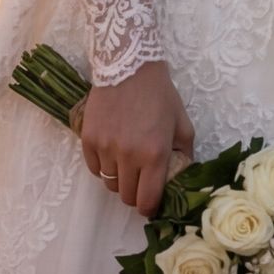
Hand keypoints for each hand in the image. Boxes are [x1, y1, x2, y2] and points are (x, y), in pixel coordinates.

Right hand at [71, 61, 195, 215]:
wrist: (128, 66)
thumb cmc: (159, 94)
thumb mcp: (182, 123)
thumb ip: (185, 154)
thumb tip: (182, 177)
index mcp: (155, 155)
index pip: (147, 201)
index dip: (149, 208)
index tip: (151, 203)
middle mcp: (129, 156)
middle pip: (127, 196)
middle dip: (135, 194)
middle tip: (140, 181)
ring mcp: (106, 148)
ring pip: (109, 183)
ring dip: (119, 179)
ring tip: (126, 162)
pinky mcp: (89, 139)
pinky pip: (94, 168)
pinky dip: (103, 166)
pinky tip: (112, 153)